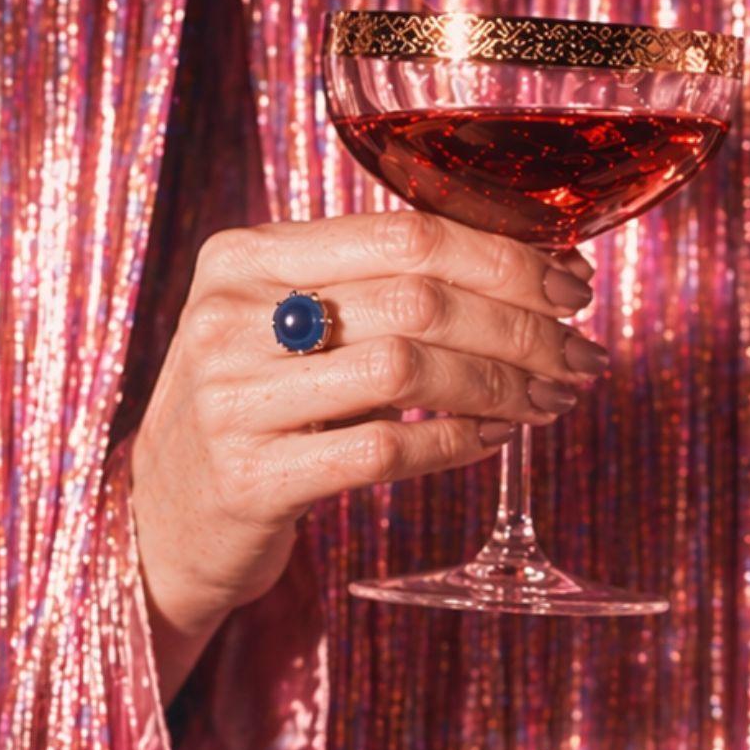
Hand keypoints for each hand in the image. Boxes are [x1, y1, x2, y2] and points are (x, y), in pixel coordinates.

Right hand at [130, 211, 604, 695]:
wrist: (169, 515)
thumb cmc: (264, 403)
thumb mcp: (296, 323)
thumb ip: (386, 287)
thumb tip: (541, 274)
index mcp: (246, 257)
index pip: (406, 233)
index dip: (507, 258)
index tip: (573, 284)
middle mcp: (230, 316)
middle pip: (419, 301)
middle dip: (523, 327)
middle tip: (580, 353)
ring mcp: (233, 399)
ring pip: (409, 371)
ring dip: (503, 385)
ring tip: (551, 399)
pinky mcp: (253, 479)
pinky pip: (386, 451)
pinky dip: (459, 443)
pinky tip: (497, 438)